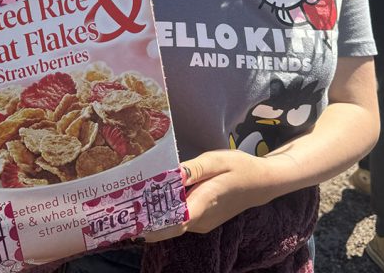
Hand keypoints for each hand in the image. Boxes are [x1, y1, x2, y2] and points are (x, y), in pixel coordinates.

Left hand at [143, 150, 274, 242]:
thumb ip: (192, 169)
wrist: (261, 183)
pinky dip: (166, 210)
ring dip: (154, 213)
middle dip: (145, 217)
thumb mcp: (216, 160)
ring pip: (173, 221)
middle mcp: (200, 219)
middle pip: (168, 223)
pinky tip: (154, 196)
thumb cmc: (239, 168)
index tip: (130, 219)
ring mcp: (201, 222)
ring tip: (131, 198)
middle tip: (122, 205)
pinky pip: (180, 218)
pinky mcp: (202, 220)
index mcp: (203, 203)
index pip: (173, 222)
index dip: (150, 223)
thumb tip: (169, 175)